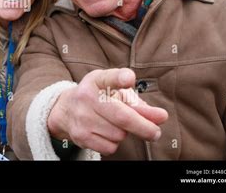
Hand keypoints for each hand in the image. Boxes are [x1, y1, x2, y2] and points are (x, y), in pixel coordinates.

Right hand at [47, 68, 167, 155]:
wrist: (65, 109)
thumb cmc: (99, 97)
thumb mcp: (115, 92)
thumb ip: (139, 103)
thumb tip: (161, 117)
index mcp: (98, 80)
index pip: (110, 78)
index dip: (120, 78)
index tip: (128, 79)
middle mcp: (87, 96)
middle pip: (122, 116)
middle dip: (143, 127)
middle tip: (155, 133)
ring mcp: (82, 117)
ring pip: (119, 134)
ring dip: (124, 133)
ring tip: (114, 124)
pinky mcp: (80, 135)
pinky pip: (110, 147)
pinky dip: (114, 144)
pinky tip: (105, 133)